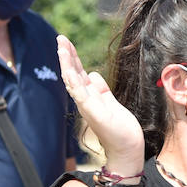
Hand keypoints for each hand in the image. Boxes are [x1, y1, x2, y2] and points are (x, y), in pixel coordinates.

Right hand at [57, 35, 143, 165]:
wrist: (126, 148)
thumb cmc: (120, 129)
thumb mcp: (111, 102)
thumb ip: (101, 89)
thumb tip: (93, 74)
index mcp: (90, 96)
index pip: (78, 73)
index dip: (72, 58)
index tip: (66, 43)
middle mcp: (85, 100)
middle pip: (72, 73)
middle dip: (66, 55)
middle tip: (60, 38)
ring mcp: (86, 105)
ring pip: (72, 80)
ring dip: (67, 64)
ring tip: (61, 47)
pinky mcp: (92, 111)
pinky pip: (79, 93)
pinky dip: (73, 81)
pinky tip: (69, 70)